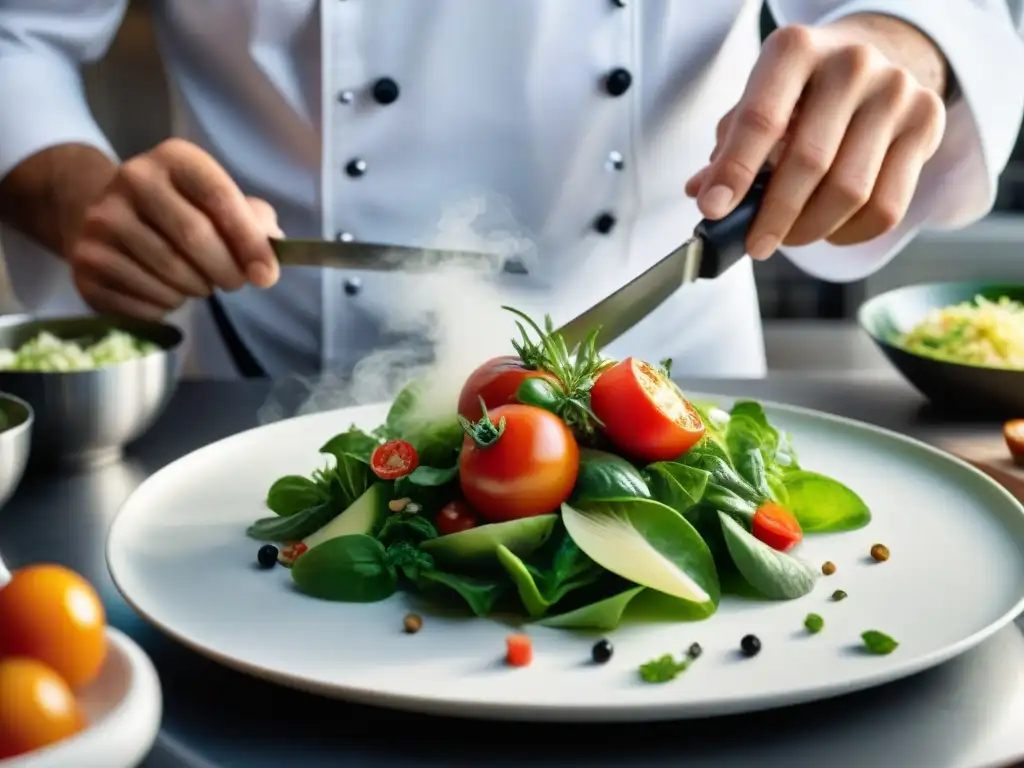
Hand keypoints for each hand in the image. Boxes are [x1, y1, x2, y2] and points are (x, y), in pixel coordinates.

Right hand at [67, 139, 281, 318]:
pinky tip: (166, 291)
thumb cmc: (182, 212)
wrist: (110, 217)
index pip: (220, 197)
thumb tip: (274, 249)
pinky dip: (167, 306)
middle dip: (226, 271)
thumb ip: (254, 221)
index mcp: (174, 158)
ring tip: (198, 282)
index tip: (268, 276)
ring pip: (170, 274)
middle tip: (234, 283)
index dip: (250, 242)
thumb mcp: (220, 202)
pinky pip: (144, 300)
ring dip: (197, 289)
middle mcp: (131, 179)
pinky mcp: (85, 263)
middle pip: (194, 237)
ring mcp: (101, 221)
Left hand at [685, 21, 946, 257]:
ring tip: (789, 236)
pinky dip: (849, 233)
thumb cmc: (804, 89)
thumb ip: (730, 144)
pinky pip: (885, 206)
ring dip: (810, 229)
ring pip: (850, 191)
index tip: (713, 210)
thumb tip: (702, 193)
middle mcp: (851, 64)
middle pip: (809, 162)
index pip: (761, 119)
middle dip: (774, 216)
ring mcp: (895, 91)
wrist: (878, 56)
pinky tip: (829, 229)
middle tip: (755, 245)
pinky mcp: (926, 122)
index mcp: (796, 50)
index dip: (734, 171)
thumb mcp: (760, 99)